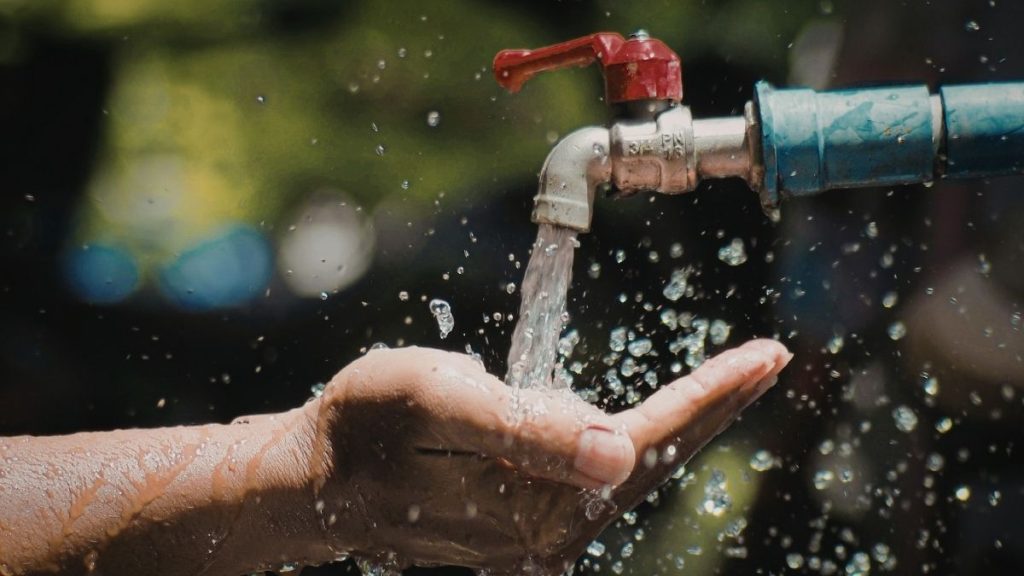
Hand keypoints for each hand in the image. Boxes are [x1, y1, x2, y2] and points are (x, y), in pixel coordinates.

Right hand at [301, 340, 789, 572]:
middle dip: (713, 409)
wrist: (318, 480)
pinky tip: (653, 425)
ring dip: (677, 426)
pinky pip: (595, 480)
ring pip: (626, 471)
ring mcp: (538, 537)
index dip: (709, 398)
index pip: (645, 442)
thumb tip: (620, 453)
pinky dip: (635, 445)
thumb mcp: (437, 402)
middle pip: (651, 460)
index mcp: (537, 502)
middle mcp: (550, 533)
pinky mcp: (523, 528)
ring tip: (723, 383)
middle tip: (770, 361)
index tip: (768, 356)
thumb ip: (527, 429)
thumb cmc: (367, 425)